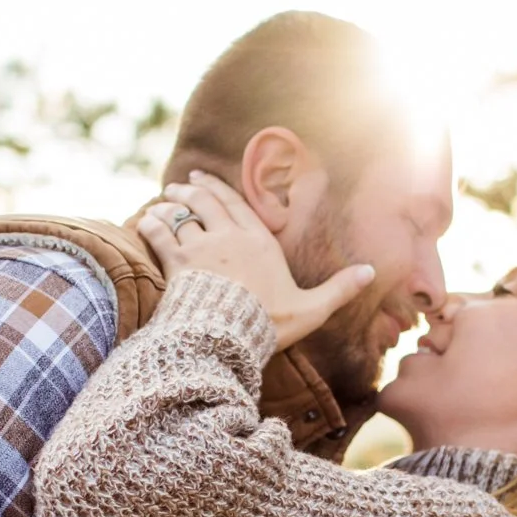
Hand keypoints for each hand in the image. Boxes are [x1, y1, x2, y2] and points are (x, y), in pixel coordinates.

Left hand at [138, 171, 375, 348]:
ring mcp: (201, 248)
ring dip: (169, 204)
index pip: (236, 205)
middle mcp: (229, 237)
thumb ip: (339, 289)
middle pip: (205, 202)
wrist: (233, 337)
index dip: (219, 188)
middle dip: (190, 189)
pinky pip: (159, 234)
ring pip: (180, 214)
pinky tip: (144, 220)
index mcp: (259, 242)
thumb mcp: (312, 308)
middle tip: (180, 185)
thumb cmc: (272, 323)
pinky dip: (151, 224)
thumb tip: (371, 272)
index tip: (204, 178)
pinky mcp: (178, 263)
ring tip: (162, 200)